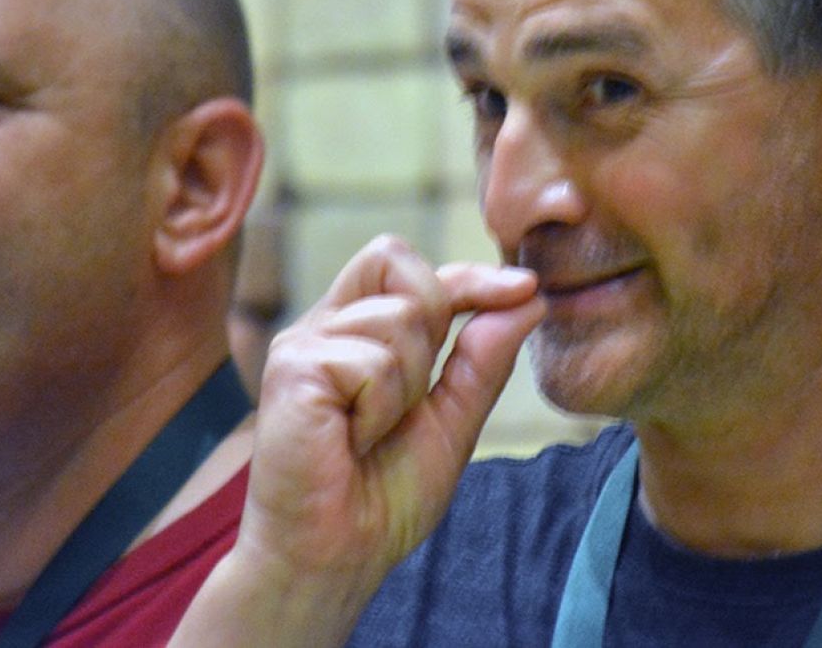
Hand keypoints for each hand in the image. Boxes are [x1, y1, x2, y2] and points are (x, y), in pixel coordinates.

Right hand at [171, 235, 542, 645]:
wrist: (335, 557)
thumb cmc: (382, 497)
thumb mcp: (454, 421)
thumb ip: (485, 359)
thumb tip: (529, 298)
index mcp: (359, 331)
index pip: (413, 269)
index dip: (470, 274)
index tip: (525, 288)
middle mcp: (327, 326)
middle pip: (400, 264)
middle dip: (435, 325)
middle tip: (408, 400)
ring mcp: (304, 342)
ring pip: (400, 319)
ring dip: (407, 387)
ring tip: (371, 433)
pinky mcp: (292, 367)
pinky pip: (373, 362)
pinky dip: (380, 411)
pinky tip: (351, 441)